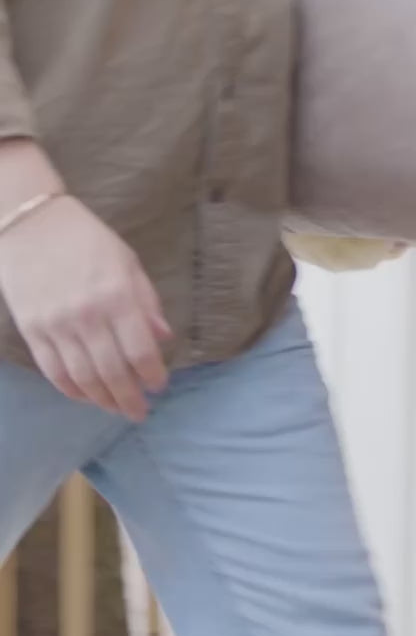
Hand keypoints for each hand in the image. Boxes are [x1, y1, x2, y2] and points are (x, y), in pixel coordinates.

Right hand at [0, 196, 171, 420]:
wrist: (30, 223)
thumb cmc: (86, 240)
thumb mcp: (127, 263)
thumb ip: (147, 302)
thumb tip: (164, 338)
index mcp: (117, 296)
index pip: (141, 351)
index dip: (153, 375)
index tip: (159, 386)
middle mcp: (88, 315)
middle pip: (113, 372)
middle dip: (130, 399)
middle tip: (139, 412)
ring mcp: (57, 325)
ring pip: (84, 378)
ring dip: (103, 400)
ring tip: (116, 409)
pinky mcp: (32, 330)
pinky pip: (54, 372)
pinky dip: (72, 391)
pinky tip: (87, 397)